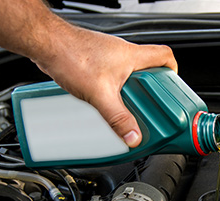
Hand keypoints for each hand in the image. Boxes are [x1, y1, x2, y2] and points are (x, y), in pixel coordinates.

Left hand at [32, 20, 177, 146]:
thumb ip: (117, 117)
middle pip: (148, 71)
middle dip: (149, 91)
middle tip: (146, 107)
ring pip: (128, 76)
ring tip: (123, 108)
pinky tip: (102, 103)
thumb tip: (132, 135)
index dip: (172, 71)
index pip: (164, 55)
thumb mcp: (99, 94)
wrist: (47, 45)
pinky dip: (112, 91)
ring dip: (128, 93)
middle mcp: (122, 54)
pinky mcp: (96, 63)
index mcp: (132, 56)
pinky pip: (112, 79)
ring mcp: (108, 58)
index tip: (171, 89)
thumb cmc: (71, 55)